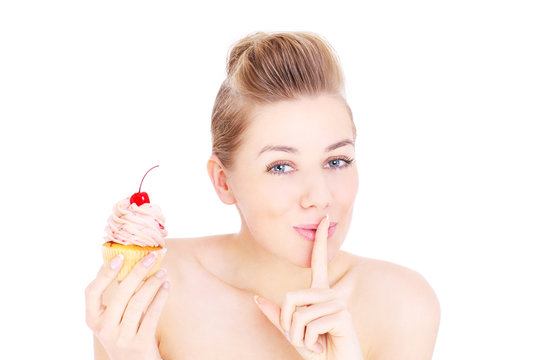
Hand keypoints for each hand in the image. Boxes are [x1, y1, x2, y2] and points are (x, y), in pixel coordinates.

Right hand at [85, 252, 168, 359]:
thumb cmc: (126, 334)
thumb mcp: (114, 318)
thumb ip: (118, 296)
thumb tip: (130, 261)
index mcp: (93, 319)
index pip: (91, 292)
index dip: (104, 273)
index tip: (120, 256)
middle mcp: (104, 329)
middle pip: (120, 295)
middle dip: (137, 272)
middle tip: (151, 257)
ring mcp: (121, 338)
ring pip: (137, 304)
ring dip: (151, 284)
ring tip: (163, 272)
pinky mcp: (139, 344)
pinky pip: (151, 315)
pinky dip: (160, 298)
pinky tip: (166, 286)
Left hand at [254, 215, 363, 359]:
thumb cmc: (319, 350)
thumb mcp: (293, 334)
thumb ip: (278, 317)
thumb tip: (257, 298)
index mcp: (320, 294)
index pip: (318, 262)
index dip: (319, 241)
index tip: (322, 219)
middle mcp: (330, 294)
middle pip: (290, 297)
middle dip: (287, 325)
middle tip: (303, 339)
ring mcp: (337, 303)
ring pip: (298, 314)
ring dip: (299, 337)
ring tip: (316, 344)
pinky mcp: (342, 316)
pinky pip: (310, 325)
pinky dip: (310, 342)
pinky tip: (324, 346)